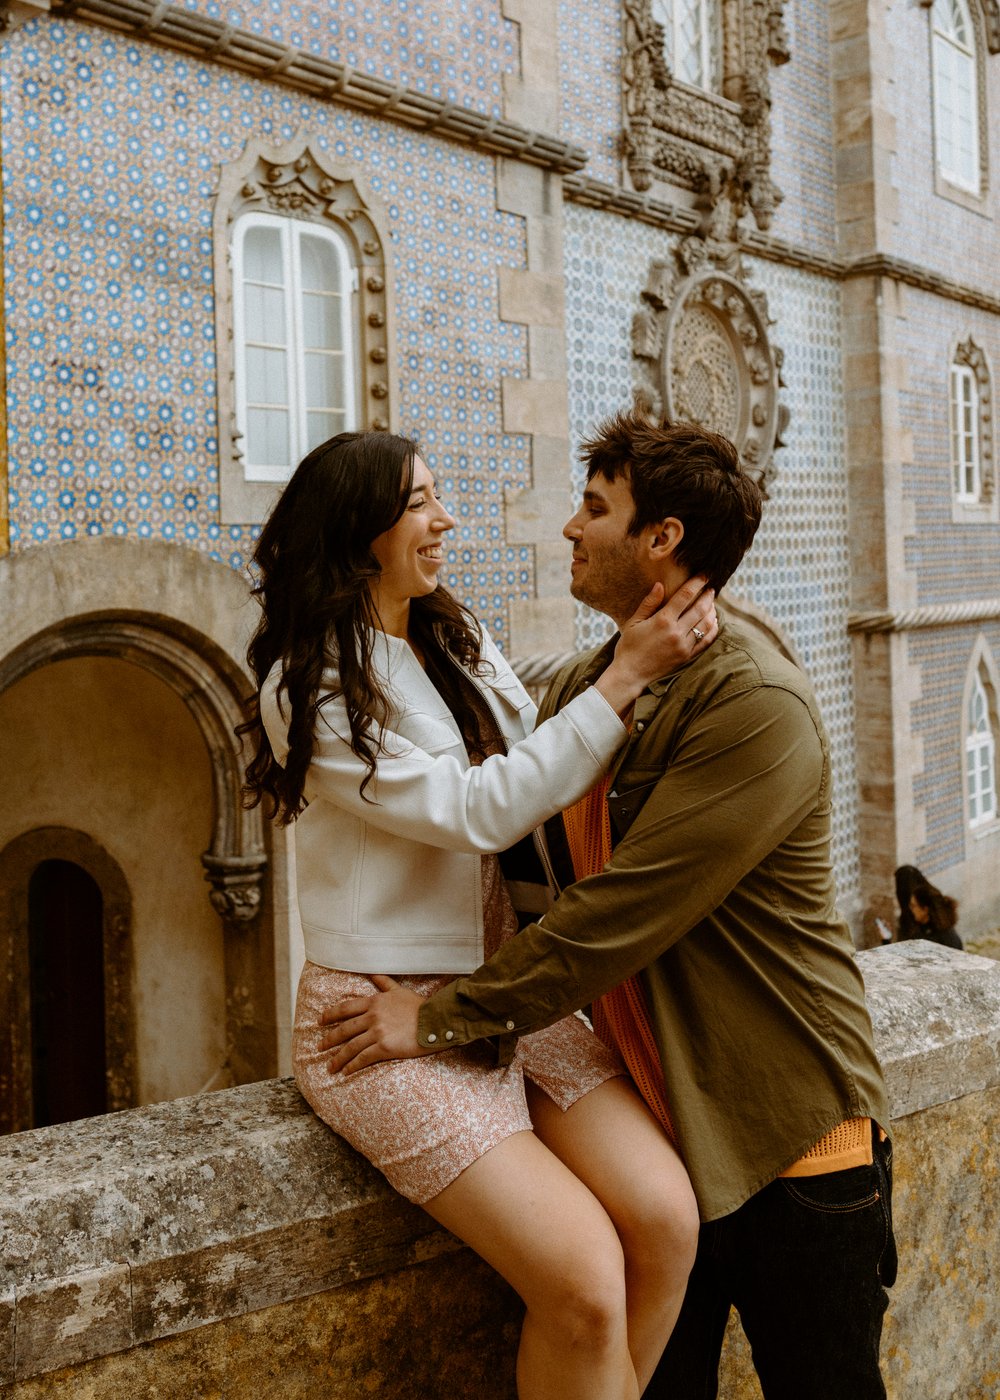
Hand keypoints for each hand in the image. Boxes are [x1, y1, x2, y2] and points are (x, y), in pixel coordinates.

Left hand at [318, 975, 435, 1073]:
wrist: (435, 1021)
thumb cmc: (419, 1006)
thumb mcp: (400, 990)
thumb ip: (384, 983)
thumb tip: (373, 972)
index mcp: (374, 1002)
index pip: (345, 1008)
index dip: (330, 1015)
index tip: (320, 1021)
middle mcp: (372, 1017)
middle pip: (344, 1029)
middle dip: (329, 1039)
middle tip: (319, 1047)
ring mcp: (377, 1033)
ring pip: (351, 1046)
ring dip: (338, 1058)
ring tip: (329, 1067)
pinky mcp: (384, 1048)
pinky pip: (363, 1058)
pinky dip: (352, 1066)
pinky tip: (346, 1072)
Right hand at [595, 577, 716, 714]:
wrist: (630, 675)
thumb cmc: (628, 647)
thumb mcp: (633, 622)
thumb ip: (648, 603)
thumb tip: (660, 585)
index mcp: (662, 620)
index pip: (685, 596)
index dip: (697, 583)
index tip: (704, 575)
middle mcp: (676, 632)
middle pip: (700, 608)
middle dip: (708, 596)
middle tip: (711, 588)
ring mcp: (684, 645)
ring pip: (706, 624)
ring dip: (712, 611)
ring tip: (712, 603)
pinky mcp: (687, 656)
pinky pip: (706, 640)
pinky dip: (713, 629)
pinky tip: (713, 622)